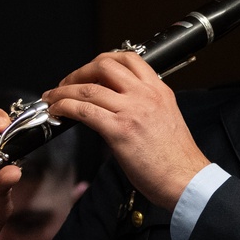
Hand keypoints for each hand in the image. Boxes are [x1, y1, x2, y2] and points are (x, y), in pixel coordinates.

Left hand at [44, 53, 208, 209]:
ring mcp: (132, 111)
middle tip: (67, 84)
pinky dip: (65, 107)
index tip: (89, 72)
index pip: (128, 59)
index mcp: (159, 90)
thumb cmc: (177, 159)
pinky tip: (57, 111)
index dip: (101, 62)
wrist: (187, 180)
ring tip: (52, 98)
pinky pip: (84, 111)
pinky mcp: (120, 130)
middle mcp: (146, 95)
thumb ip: (144, 107)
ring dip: (63, 90)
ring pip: (89, 88)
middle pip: (104, 65)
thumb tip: (116, 106)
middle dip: (79, 72)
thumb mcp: (166, 119)